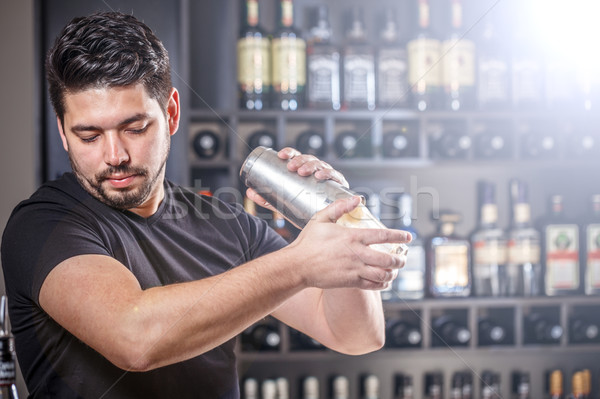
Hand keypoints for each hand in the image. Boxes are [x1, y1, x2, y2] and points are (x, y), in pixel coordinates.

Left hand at [246, 147, 348, 211]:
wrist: (321, 223)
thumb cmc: (302, 207)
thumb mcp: (282, 202)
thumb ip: (267, 198)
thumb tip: (249, 192)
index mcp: (303, 169)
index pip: (297, 156)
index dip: (290, 152)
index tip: (281, 155)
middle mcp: (316, 171)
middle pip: (309, 159)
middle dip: (300, 160)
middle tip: (291, 167)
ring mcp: (328, 177)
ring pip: (321, 166)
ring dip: (312, 166)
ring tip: (304, 172)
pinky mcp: (338, 186)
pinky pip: (336, 177)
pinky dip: (330, 174)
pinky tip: (321, 177)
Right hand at [287, 196, 410, 290]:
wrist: (298, 266)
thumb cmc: (308, 242)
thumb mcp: (321, 218)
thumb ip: (339, 207)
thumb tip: (357, 199)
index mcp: (352, 237)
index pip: (382, 235)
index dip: (398, 236)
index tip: (408, 237)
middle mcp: (357, 254)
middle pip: (388, 258)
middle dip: (400, 259)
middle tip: (403, 258)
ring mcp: (355, 270)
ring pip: (383, 274)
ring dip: (393, 273)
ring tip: (395, 270)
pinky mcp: (350, 282)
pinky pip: (373, 285)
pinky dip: (382, 284)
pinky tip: (384, 281)